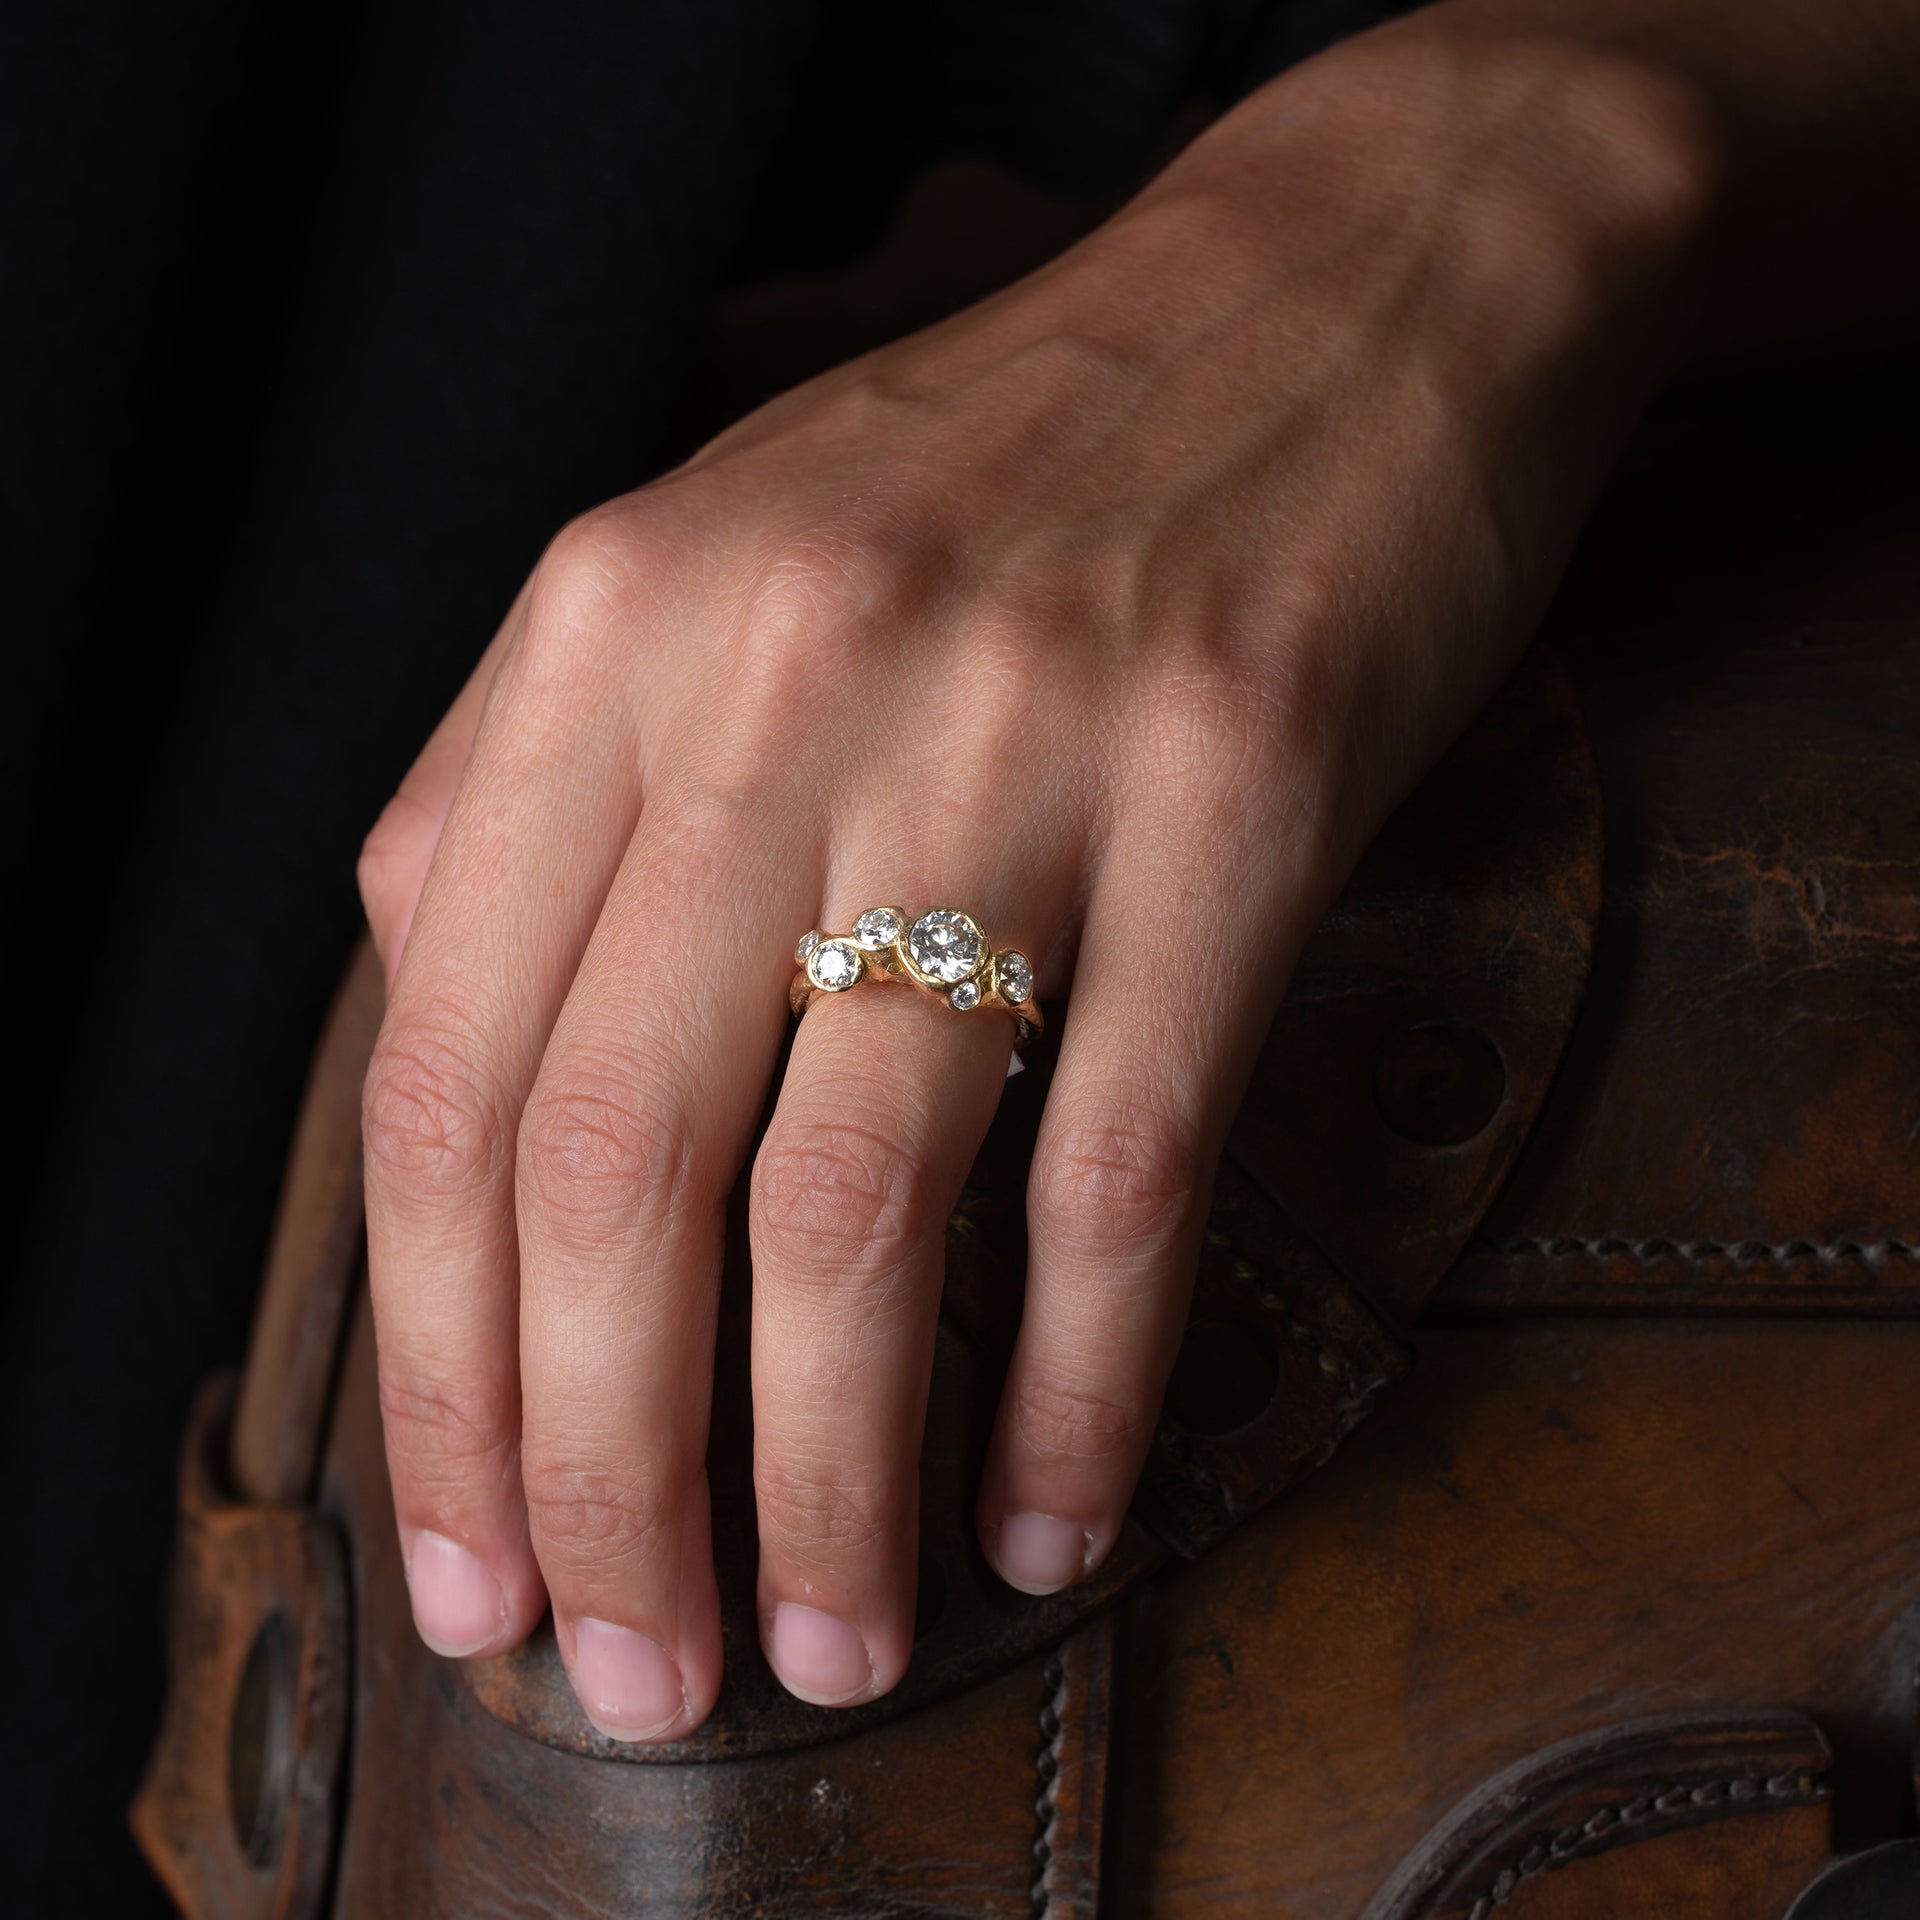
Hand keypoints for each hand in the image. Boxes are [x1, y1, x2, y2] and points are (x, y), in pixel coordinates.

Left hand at [357, 12, 1707, 1737]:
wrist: (1336, 293)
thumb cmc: (1016, 470)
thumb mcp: (722, 574)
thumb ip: (547, 803)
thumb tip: (446, 1070)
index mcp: (607, 634)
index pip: (442, 1067)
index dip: (436, 1362)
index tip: (473, 1560)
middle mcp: (777, 678)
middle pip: (613, 1168)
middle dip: (598, 1475)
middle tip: (633, 1666)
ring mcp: (1012, 737)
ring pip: (853, 1204)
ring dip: (820, 1480)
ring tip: (825, 1639)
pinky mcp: (1234, 797)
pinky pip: (1119, 1164)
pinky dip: (1072, 1384)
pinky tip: (1053, 1514)